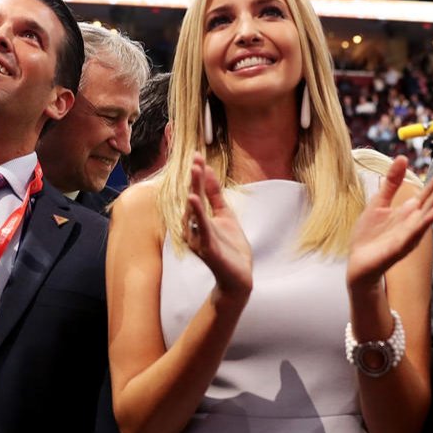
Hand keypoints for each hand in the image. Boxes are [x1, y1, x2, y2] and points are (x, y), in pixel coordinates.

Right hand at [183, 153, 252, 298]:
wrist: (238, 276)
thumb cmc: (230, 248)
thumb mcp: (225, 215)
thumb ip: (215, 195)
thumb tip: (208, 171)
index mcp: (199, 219)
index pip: (197, 192)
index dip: (198, 174)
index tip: (198, 155)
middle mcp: (194, 228)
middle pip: (193, 199)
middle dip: (194, 179)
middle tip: (195, 159)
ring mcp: (199, 238)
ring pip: (194, 212)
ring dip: (194, 191)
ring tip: (195, 173)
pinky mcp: (207, 248)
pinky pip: (201, 229)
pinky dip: (197, 215)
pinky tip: (194, 200)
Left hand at [346, 156, 432, 289]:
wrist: (358, 263)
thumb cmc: (369, 236)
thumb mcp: (379, 202)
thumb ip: (392, 182)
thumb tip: (402, 157)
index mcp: (409, 211)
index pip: (429, 190)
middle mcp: (414, 221)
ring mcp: (410, 234)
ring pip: (428, 213)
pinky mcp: (400, 246)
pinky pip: (416, 233)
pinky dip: (426, 222)